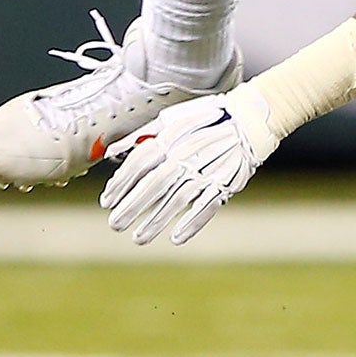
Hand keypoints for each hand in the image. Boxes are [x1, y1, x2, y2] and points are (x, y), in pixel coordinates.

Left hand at [100, 85, 279, 246]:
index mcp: (172, 138)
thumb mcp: (170, 120)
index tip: (107, 201)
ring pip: (178, 199)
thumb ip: (141, 137)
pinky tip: (176, 238)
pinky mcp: (226, 182)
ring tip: (138, 238)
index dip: (121, 184)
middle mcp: (187, 155)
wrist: (249, 118)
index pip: (140, 164)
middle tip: (115, 224)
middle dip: (133, 206)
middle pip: (155, 184)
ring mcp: (208, 170)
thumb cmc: (205, 120)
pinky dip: (193, 223)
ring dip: (157, 220)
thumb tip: (112, 154)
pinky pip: (208, 206)